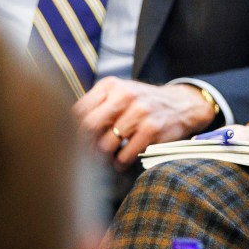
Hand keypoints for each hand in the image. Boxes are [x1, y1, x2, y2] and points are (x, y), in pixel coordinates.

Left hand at [75, 79, 218, 170]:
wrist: (182, 104)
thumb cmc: (144, 103)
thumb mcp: (121, 93)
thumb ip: (97, 105)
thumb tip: (66, 130)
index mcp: (111, 85)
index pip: (79, 111)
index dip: (72, 131)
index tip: (72, 143)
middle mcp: (125, 95)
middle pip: (89, 126)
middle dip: (84, 146)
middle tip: (85, 155)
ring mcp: (140, 111)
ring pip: (106, 143)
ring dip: (103, 157)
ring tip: (106, 159)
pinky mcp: (152, 128)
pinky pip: (126, 154)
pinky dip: (120, 162)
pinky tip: (121, 161)